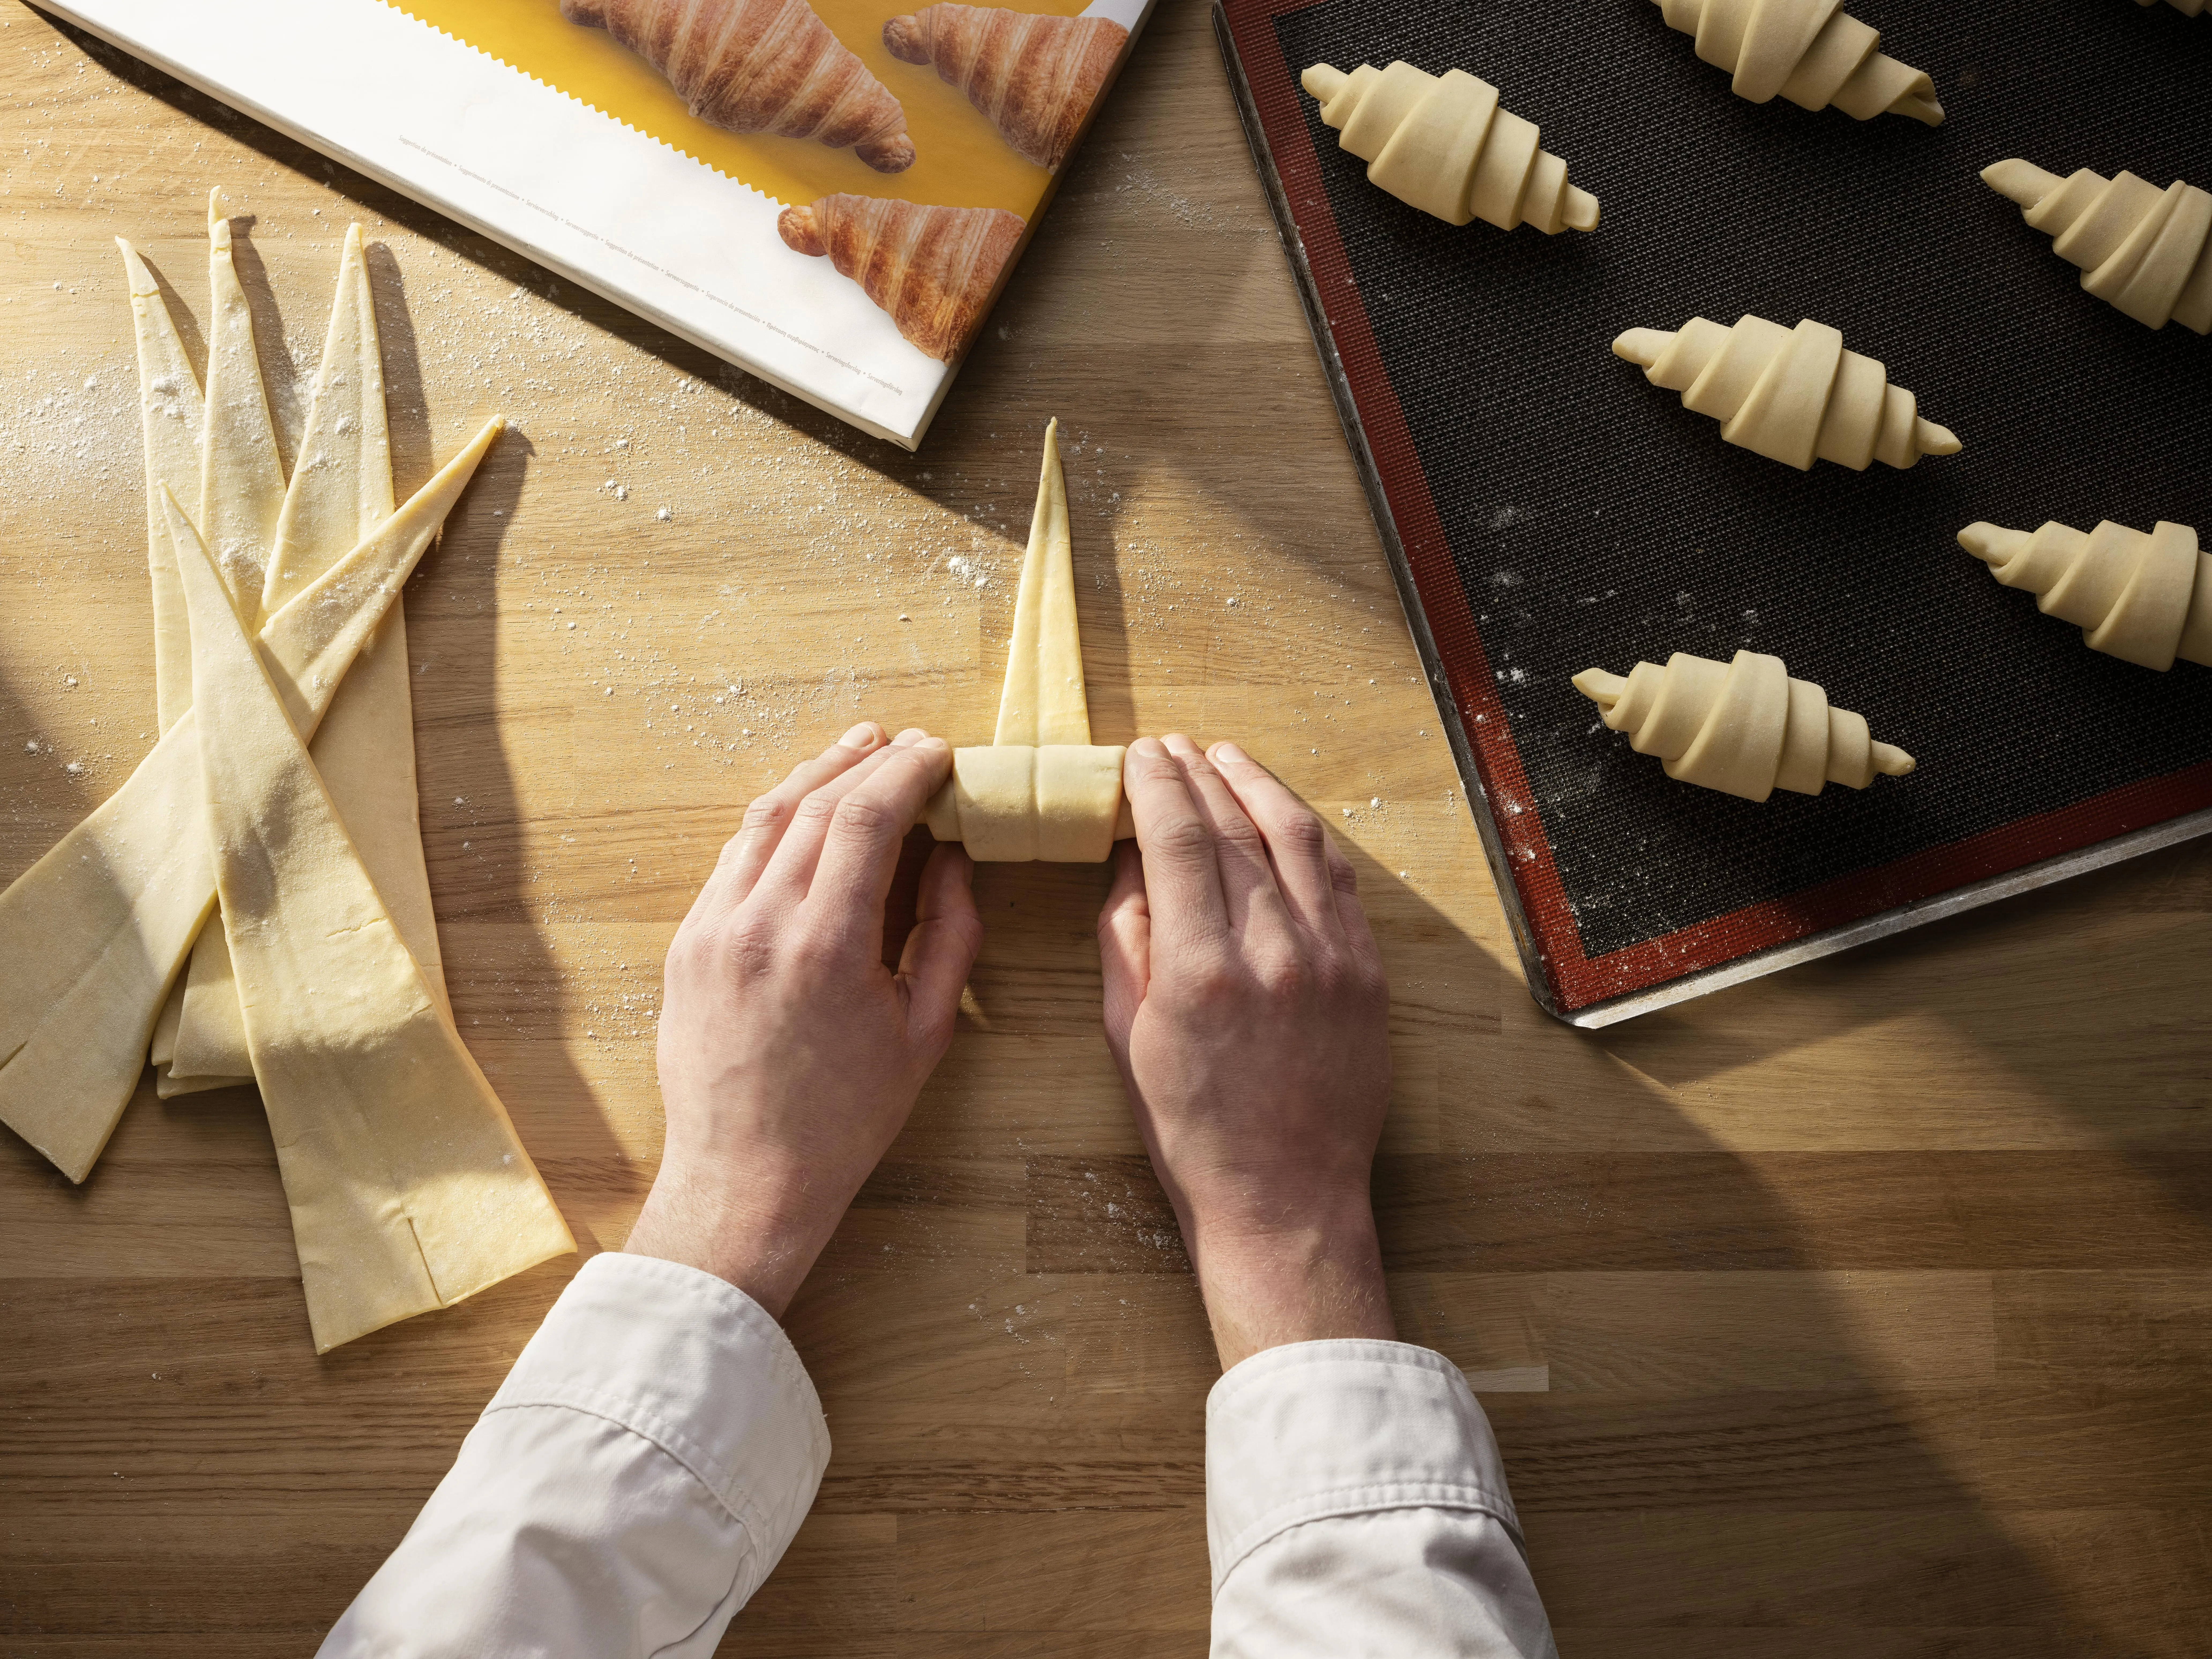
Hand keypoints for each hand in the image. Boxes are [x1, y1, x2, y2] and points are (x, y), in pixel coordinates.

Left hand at [625, 723, 981, 1318]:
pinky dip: (774, 822)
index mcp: (826, 948)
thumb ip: (950, 935)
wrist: (746, 1179)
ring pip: (764, 820)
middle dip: (868, 763)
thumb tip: (955, 857)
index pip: (866, 818)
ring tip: (857, 752)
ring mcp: (712, 932)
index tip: (939, 753)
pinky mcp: (687, 946)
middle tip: (909, 745)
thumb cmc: (846, 1118)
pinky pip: (733, 859)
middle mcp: (759, 926)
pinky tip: (804, 810)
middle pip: (815, 805)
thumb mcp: (924, 1031)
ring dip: (815, 777)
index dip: (908, 773)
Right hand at [1097, 735, 1393, 1369]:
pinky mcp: (1367, 974)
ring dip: (1255, 786)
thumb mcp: (1126, 1034)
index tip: (1141, 756)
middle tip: (1173, 746)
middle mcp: (1272, 952)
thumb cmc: (1191, 1127)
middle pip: (1232, 827)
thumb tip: (1133, 858)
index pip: (1176, 839)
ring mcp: (1330, 959)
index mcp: (1199, 970)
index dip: (1156, 784)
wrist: (1283, 1197)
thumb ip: (1126, 937)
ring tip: (1226, 758)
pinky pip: (1338, 879)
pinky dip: (1306, 833)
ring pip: (1294, 838)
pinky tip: (1281, 812)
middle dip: (1197, 774)